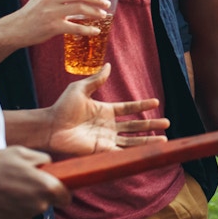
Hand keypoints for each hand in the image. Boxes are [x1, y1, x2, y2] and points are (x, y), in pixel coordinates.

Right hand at [0, 147, 69, 218]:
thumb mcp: (19, 153)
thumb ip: (41, 159)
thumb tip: (49, 165)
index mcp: (45, 187)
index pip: (65, 197)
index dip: (60, 191)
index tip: (52, 187)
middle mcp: (38, 206)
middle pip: (45, 203)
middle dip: (37, 195)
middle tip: (19, 183)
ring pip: (29, 211)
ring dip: (22, 204)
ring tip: (2, 190)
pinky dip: (9, 212)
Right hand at [13, 0, 112, 46]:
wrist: (16, 29)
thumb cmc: (34, 10)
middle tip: (106, 3)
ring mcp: (51, 12)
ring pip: (80, 9)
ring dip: (95, 12)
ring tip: (103, 15)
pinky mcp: (53, 27)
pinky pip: (75, 27)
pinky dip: (88, 30)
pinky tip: (95, 31)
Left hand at [46, 64, 168, 156]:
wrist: (50, 127)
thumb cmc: (62, 107)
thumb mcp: (80, 89)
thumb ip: (96, 79)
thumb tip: (108, 65)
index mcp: (105, 111)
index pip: (128, 108)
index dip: (142, 105)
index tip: (156, 102)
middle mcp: (108, 126)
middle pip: (135, 126)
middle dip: (151, 125)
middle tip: (167, 122)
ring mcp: (106, 139)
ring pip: (132, 140)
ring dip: (148, 140)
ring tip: (164, 139)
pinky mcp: (101, 151)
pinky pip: (121, 152)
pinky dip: (135, 153)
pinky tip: (147, 152)